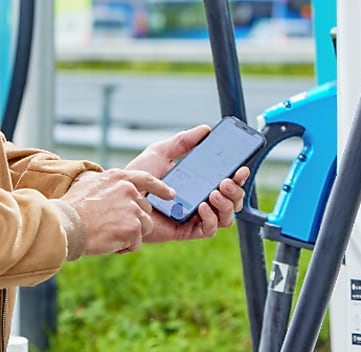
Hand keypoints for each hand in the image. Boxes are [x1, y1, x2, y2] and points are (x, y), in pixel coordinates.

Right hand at [60, 168, 173, 255]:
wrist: (66, 225)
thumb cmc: (71, 209)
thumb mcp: (89, 185)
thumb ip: (106, 186)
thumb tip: (112, 190)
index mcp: (118, 177)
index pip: (146, 179)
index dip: (160, 188)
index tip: (171, 194)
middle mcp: (129, 190)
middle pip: (145, 211)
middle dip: (133, 222)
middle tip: (110, 227)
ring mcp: (132, 208)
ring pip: (144, 228)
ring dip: (129, 236)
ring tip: (107, 235)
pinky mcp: (133, 227)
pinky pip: (136, 243)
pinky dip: (123, 247)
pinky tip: (107, 242)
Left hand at [126, 125, 251, 243]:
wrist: (119, 196)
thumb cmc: (137, 176)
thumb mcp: (161, 152)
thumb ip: (183, 141)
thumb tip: (205, 129)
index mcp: (198, 183)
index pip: (226, 182)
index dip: (239, 177)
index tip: (241, 167)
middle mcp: (200, 200)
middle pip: (233, 201)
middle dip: (236, 191)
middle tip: (226, 181)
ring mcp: (194, 217)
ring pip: (226, 218)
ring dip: (227, 205)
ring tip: (215, 192)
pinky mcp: (185, 231)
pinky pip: (208, 230)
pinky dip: (211, 219)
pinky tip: (203, 206)